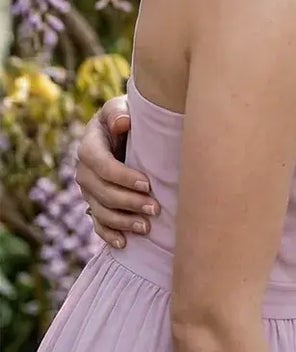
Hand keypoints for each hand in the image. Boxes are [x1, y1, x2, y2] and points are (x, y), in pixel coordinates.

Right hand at [75, 95, 155, 247]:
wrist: (125, 129)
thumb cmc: (128, 116)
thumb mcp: (121, 107)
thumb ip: (118, 112)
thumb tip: (122, 122)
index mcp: (89, 146)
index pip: (101, 165)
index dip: (122, 177)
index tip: (147, 183)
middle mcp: (84, 171)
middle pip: (101, 192)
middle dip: (128, 202)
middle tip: (155, 209)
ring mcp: (88, 190)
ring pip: (101, 211)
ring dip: (123, 221)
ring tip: (147, 228)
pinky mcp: (95, 203)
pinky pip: (97, 223)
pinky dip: (109, 235)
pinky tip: (125, 243)